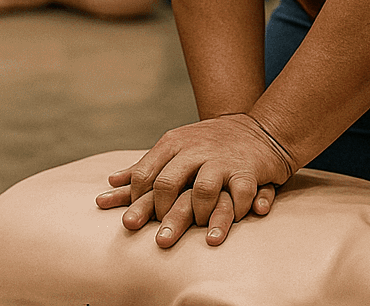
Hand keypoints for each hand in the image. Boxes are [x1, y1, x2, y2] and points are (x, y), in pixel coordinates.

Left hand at [95, 114, 294, 246]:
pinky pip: (241, 194)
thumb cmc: (208, 143)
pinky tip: (229, 229)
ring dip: (198, 216)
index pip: (145, 173)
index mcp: (173, 144)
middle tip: (158, 241)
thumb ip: (144, 167)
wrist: (259, 127)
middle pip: (169, 184)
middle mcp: (195, 150)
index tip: (134, 221)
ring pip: (203, 190)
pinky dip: (235, 213)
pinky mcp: (248, 170)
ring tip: (195, 238)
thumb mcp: (175, 147)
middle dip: (161, 216)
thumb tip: (110, 181)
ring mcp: (222, 160)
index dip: (136, 200)